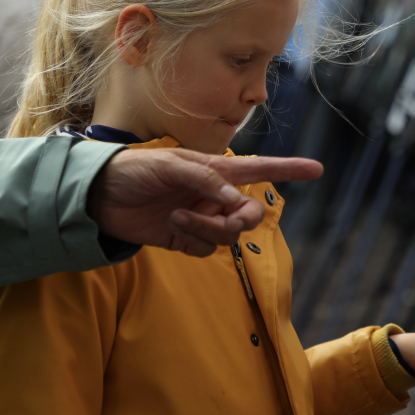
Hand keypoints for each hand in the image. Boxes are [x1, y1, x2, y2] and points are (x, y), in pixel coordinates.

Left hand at [90, 149, 321, 256]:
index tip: (317, 168)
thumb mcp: (168, 164)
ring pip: (230, 235)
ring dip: (209, 230)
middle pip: (251, 214)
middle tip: (223, 217)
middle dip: (240, 220)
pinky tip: (174, 229)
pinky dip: (196, 241)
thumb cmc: (132, 170)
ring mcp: (203, 218)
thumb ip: (203, 179)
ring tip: (180, 218)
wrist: (97, 198)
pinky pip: (208, 249)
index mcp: (215, 170)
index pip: (260, 169)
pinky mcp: (187, 239)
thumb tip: (233, 199)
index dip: (289, 168)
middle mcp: (214, 195)